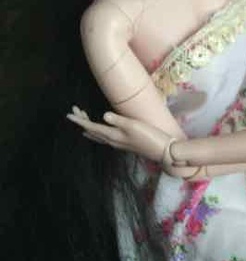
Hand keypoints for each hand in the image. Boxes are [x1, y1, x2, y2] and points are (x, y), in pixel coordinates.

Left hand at [66, 105, 199, 178]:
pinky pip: (104, 138)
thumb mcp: (134, 125)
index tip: (69, 114)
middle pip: (92, 131)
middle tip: (75, 110)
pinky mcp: (124, 143)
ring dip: (89, 127)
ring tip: (83, 118)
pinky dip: (97, 131)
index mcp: (112, 135)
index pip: (91, 127)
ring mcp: (118, 143)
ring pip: (98, 135)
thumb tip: (103, 115)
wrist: (162, 151)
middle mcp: (112, 141)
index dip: (80, 120)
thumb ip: (118, 120)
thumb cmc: (149, 136)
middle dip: (82, 121)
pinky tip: (100, 130)